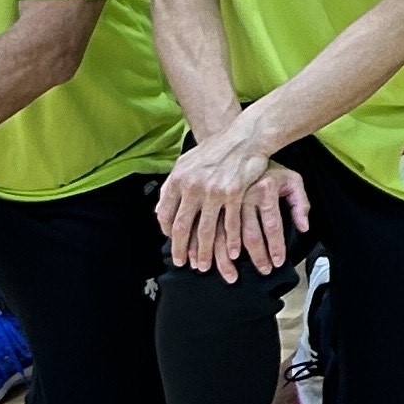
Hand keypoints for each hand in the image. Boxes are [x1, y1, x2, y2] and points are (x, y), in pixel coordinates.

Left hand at [159, 130, 310, 280]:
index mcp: (178, 179)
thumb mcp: (186, 162)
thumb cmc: (216, 150)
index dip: (168, 233)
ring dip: (205, 252)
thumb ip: (172, 186)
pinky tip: (232, 252)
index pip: (166, 214)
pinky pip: (230, 223)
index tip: (173, 242)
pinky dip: (232, 241)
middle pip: (183, 227)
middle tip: (183, 263)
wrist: (244, 137)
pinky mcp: (234, 194)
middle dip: (182, 250)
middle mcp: (193, 186)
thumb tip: (159, 209)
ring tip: (204, 266)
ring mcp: (214, 191)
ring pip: (206, 230)